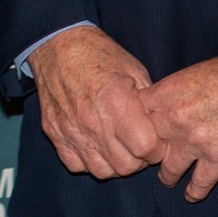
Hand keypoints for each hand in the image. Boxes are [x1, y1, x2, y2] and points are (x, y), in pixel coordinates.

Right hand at [27, 25, 162, 179]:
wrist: (57, 45)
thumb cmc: (100, 56)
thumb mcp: (134, 72)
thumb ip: (149, 106)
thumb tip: (163, 131)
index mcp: (116, 102)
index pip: (146, 149)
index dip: (158, 149)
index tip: (157, 140)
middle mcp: (92, 121)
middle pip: (125, 166)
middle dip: (139, 160)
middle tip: (138, 144)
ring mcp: (70, 130)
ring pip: (102, 171)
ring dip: (115, 164)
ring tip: (118, 146)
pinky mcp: (54, 133)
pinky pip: (76, 165)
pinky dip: (89, 161)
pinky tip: (96, 145)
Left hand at [139, 48, 217, 201]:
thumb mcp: (184, 76)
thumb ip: (166, 95)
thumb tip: (154, 105)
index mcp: (161, 98)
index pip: (132, 118)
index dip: (130, 128)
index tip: (131, 136)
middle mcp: (171, 122)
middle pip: (147, 147)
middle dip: (146, 155)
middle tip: (146, 161)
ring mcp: (193, 143)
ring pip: (170, 169)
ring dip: (167, 176)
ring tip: (166, 179)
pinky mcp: (217, 158)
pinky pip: (200, 182)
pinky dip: (194, 191)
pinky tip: (191, 196)